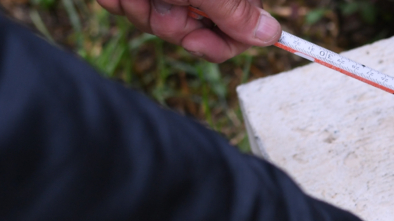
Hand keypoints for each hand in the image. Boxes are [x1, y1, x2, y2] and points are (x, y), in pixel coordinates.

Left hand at [96, 0, 280, 61]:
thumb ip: (235, 11)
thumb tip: (272, 35)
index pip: (240, 27)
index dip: (219, 43)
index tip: (194, 44)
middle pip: (197, 29)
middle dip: (171, 23)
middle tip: (161, 1)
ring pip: (160, 22)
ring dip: (141, 11)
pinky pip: (134, 9)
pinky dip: (122, 1)